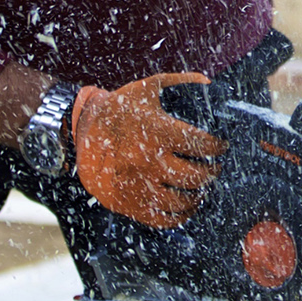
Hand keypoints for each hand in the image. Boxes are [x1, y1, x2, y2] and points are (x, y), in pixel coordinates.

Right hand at [71, 73, 223, 228]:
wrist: (80, 136)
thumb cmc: (118, 110)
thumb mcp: (146, 88)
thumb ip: (179, 81)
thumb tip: (208, 81)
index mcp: (158, 133)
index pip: (203, 146)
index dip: (218, 147)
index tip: (221, 147)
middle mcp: (150, 161)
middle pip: (197, 176)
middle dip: (212, 172)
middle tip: (215, 168)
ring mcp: (139, 186)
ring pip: (183, 200)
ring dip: (198, 195)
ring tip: (201, 187)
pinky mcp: (130, 204)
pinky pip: (163, 219)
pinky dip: (180, 216)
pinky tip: (186, 206)